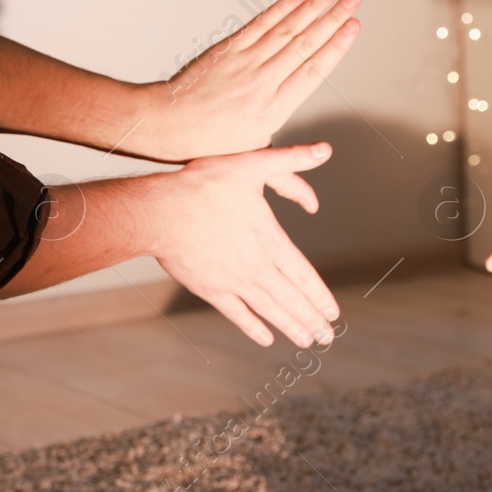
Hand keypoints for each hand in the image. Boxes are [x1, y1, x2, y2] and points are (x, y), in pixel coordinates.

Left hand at [135, 0, 361, 161]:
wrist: (166, 126)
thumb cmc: (211, 149)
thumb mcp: (252, 164)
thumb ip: (286, 178)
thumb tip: (312, 206)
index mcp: (273, 110)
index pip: (312, 71)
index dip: (336, 46)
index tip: (354, 27)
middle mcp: (262, 82)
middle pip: (305, 43)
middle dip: (333, 17)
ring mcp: (245, 62)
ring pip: (286, 29)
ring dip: (314, 5)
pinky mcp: (228, 49)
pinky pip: (260, 24)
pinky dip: (281, 7)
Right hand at [145, 142, 340, 347]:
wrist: (159, 211)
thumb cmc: (202, 184)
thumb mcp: (251, 163)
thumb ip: (291, 158)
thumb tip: (325, 149)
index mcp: (269, 239)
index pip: (303, 274)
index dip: (319, 295)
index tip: (333, 313)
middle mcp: (255, 265)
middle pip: (290, 298)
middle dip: (311, 319)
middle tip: (328, 337)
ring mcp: (232, 280)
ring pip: (269, 309)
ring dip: (290, 327)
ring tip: (308, 341)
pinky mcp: (209, 288)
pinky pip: (237, 314)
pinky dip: (253, 327)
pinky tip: (266, 338)